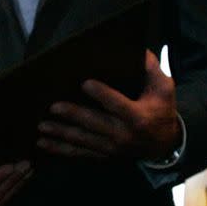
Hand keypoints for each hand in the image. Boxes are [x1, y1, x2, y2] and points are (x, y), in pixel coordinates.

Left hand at [37, 50, 180, 162]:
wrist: (164, 145)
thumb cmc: (162, 111)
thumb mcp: (164, 89)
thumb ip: (152, 69)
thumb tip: (139, 50)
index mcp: (137, 116)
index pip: (117, 104)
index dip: (102, 94)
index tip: (85, 83)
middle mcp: (123, 134)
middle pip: (93, 123)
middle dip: (72, 115)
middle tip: (53, 107)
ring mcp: (111, 147)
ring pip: (82, 140)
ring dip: (60, 133)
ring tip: (42, 126)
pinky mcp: (103, 155)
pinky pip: (79, 153)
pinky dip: (60, 149)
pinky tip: (43, 143)